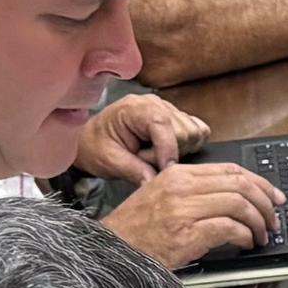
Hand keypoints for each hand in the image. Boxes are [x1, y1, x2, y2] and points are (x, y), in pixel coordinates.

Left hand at [73, 90, 208, 186]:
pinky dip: (188, 146)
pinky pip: (198, 133)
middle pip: (185, 132)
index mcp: (137, 108)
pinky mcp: (177, 119)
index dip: (168, 153)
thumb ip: (134, 171)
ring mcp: (169, 110)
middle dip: (168, 154)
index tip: (164, 174)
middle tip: (144, 161)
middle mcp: (157, 104)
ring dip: (178, 151)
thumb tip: (156, 183)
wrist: (90, 141)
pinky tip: (166, 151)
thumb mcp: (110, 161)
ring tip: (152, 155)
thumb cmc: (96, 146)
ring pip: (194, 134)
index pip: (165, 126)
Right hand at [101, 155, 281, 269]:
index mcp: (178, 174)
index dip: (260, 183)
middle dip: (265, 204)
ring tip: (261, 236)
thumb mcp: (162, 197)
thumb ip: (194, 191)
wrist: (112, 251)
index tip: (273, 196)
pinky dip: (245, 236)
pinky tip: (246, 244)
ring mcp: (183, 210)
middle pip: (240, 185)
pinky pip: (229, 228)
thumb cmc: (137, 230)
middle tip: (273, 220)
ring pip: (239, 204)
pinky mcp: (186, 234)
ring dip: (258, 223)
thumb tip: (235, 197)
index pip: (231, 170)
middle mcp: (181, 187)